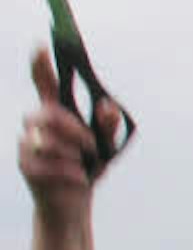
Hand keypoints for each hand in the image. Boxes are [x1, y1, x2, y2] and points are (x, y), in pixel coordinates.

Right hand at [18, 47, 120, 223]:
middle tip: (92, 145)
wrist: (73, 204)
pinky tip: (81, 179)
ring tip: (86, 165)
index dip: (40, 64)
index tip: (41, 45)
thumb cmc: (88, 168)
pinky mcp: (26, 166)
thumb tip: (108, 106)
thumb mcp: (105, 148)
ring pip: (47, 141)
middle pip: (47, 114)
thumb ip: (107, 127)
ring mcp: (27, 145)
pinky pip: (47, 165)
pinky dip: (71, 172)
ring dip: (74, 154)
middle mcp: (36, 125)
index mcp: (55, 113)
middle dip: (74, 129)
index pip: (43, 83)